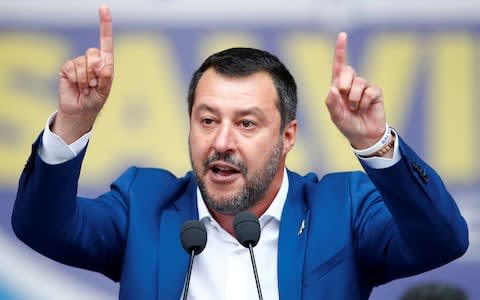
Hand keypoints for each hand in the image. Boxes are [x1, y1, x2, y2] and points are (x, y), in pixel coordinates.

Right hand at [53, 5, 113, 143]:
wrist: (79, 111)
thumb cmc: (95, 100)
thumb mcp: (105, 90)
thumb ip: (105, 76)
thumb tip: (100, 61)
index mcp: (105, 63)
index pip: (105, 41)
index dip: (104, 24)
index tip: (103, 8)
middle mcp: (92, 60)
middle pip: (93, 54)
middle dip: (95, 72)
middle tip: (94, 85)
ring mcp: (78, 63)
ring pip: (83, 63)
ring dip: (86, 80)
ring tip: (86, 88)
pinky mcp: (67, 68)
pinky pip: (71, 68)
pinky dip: (75, 80)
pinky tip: (76, 86)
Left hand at [326, 32, 385, 149]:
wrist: (363, 135)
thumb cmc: (347, 124)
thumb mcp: (335, 116)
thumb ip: (332, 103)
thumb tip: (333, 88)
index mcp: (338, 86)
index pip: (339, 65)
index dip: (340, 50)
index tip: (342, 35)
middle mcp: (351, 84)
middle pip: (348, 71)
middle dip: (344, 84)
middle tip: (344, 98)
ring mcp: (364, 87)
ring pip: (358, 83)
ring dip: (354, 99)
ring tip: (354, 109)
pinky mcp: (375, 93)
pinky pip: (369, 92)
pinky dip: (364, 102)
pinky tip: (365, 109)